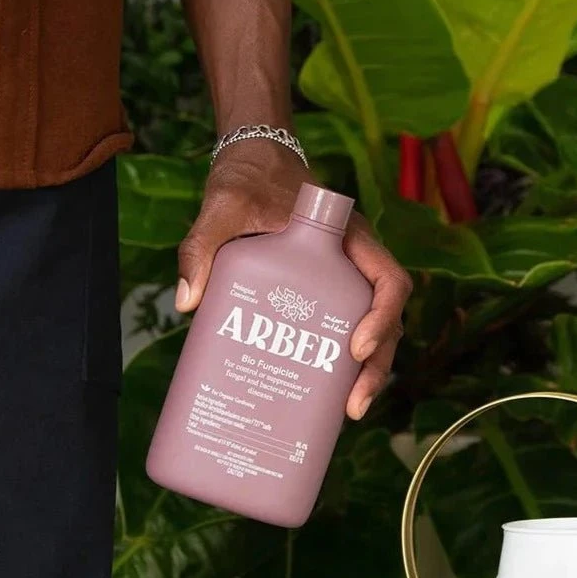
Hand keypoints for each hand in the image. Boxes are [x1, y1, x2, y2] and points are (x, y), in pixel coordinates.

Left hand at [176, 139, 410, 419]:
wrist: (253, 166)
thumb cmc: (245, 182)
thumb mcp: (222, 207)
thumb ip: (201, 246)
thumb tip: (187, 302)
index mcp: (349, 240)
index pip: (389, 281)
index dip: (382, 317)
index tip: (355, 348)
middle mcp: (355, 266)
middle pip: (387, 321)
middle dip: (376, 367)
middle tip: (353, 406)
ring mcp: (343, 284)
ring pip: (373, 333)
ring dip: (365, 374)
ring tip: (346, 412)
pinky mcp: (324, 298)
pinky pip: (343, 333)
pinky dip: (340, 365)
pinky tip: (320, 395)